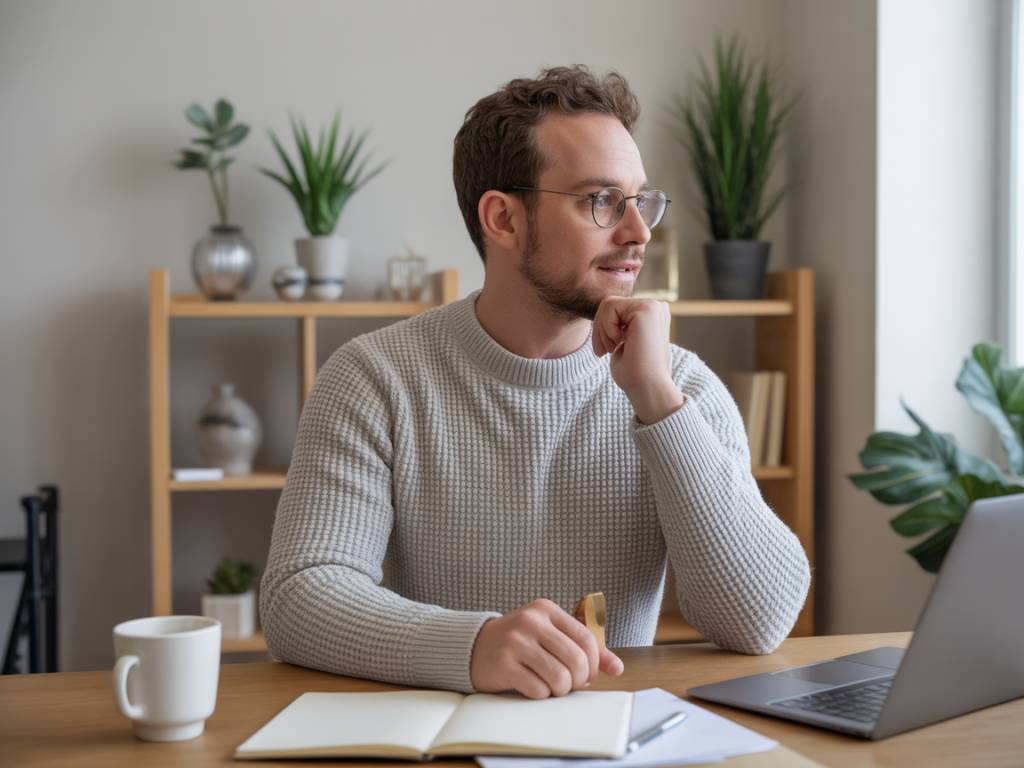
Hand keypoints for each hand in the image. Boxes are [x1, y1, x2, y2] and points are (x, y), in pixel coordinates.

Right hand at [470, 598, 624, 698]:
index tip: (587, 674)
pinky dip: (541, 694)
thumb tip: (616, 668)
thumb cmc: (520, 642)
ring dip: (561, 690)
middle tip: (570, 684)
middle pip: (576, 660)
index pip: (587, 638)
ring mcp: (515, 642)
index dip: (595, 663)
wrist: (475, 647)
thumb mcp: (550, 635)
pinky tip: (533, 686)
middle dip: (579, 680)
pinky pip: (538, 689)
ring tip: (553, 687)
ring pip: (559, 677)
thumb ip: (584, 648)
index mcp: (546, 609)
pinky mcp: (503, 664)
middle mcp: (531, 621)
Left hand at [592, 298, 684, 423]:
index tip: (604, 351)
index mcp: (652, 316)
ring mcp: (654, 306)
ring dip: (602, 330)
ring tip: (612, 349)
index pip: (615, 309)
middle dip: (600, 329)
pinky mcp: (647, 309)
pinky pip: (609, 307)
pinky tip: (619, 342)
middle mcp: (656, 308)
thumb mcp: (622, 343)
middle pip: (610, 304)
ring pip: (608, 304)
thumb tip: (606, 312)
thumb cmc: (634, 374)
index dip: (603, 329)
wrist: (647, 388)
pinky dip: (606, 327)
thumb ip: (618, 325)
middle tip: (604, 351)